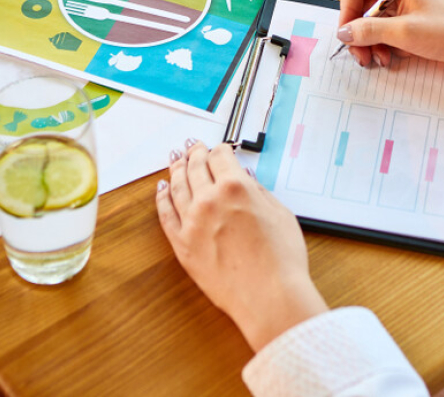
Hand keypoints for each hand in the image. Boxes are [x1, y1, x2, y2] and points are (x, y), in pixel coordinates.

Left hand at [156, 142, 327, 352]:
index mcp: (236, 187)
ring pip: (178, 187)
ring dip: (176, 170)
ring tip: (176, 160)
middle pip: (196, 167)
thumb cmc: (281, 259)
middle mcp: (210, 200)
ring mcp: (192, 223)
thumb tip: (246, 180)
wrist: (269, 296)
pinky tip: (161, 190)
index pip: (221, 156)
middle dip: (195, 154)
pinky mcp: (182, 246)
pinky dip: (162, 199)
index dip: (220, 149)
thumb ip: (259, 192)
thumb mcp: (280, 213)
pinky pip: (166, 216)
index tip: (220, 149)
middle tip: (194, 147)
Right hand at [337, 0, 443, 86]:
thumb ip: (370, 30)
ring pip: (372, 20)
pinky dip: (383, 44)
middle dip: (358, 32)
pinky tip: (389, 58)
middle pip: (361, 5)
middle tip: (361, 57)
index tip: (348, 36)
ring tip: (379, 60)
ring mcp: (406, 3)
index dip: (346, 11)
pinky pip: (386, 29)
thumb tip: (343, 33)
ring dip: (370, 42)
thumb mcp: (405, 33)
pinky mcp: (412, 19)